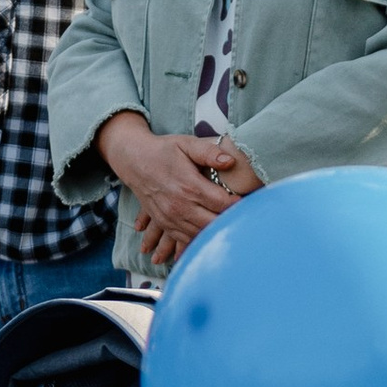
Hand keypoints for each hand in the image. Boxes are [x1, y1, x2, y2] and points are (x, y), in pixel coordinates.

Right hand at [99, 115, 257, 251]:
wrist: (134, 160)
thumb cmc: (164, 150)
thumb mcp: (186, 144)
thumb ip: (209, 152)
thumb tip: (230, 161)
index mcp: (189, 186)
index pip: (223, 204)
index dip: (239, 206)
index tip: (251, 205)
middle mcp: (180, 206)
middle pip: (214, 224)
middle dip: (231, 224)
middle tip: (247, 222)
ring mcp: (171, 218)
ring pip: (200, 235)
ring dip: (217, 235)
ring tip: (233, 232)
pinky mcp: (166, 224)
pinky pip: (185, 240)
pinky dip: (199, 242)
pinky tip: (212, 242)